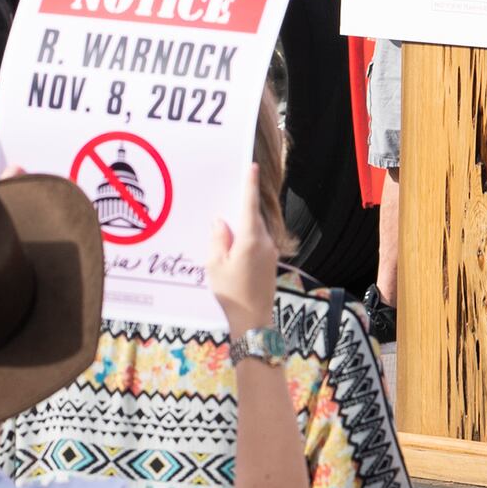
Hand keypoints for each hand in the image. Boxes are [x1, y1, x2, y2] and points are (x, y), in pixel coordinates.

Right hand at [208, 168, 281, 335]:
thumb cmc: (231, 293)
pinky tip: (233, 247)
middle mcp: (265, 242)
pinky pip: (258, 242)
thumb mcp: (215, 265)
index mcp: (251, 239)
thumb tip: (221, 221)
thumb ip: (218, 239)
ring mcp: (270, 253)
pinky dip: (247, 238)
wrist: (253, 321)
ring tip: (225, 229)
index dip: (250, 185)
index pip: (250, 205)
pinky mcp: (271, 263)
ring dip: (244, 226)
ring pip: (256, 230)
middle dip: (241, 208)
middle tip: (227, 200)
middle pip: (253, 217)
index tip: (252, 166)